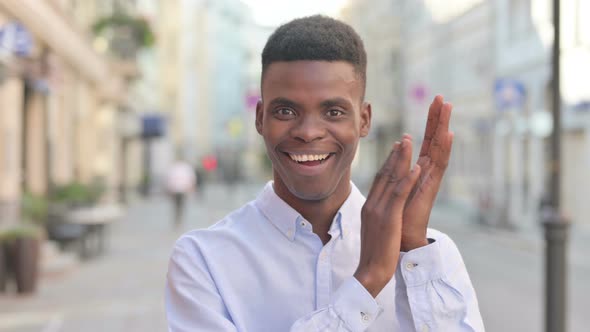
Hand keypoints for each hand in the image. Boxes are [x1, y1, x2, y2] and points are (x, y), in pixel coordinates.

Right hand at [354, 136, 420, 296]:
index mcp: (369, 207)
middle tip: (403, 139)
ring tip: (409, 143)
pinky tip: (417, 167)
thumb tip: (379, 212)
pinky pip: (399, 194)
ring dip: (401, 159)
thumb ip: (376, 217)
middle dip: (394, 155)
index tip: (395, 150)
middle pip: (383, 174)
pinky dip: (408, 178)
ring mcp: (379, 210)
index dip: (388, 164)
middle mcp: (372, 205)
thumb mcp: (373, 231)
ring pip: (391, 179)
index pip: (378, 180)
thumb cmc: (374, 255)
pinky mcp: (389, 217)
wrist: (370, 271)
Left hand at [400, 95, 453, 251]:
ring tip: (448, 107)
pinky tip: (448, 134)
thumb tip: (394, 154)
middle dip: (437, 119)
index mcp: (416, 172)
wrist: (398, 243)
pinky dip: (444, 149)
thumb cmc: (392, 221)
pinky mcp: (430, 188)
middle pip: (434, 141)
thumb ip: (394, 173)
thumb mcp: (389, 190)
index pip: (425, 142)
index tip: (433, 103)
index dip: (429, 123)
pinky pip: (438, 165)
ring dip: (442, 127)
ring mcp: (430, 180)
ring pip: (439, 148)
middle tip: (442, 97)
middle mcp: (426, 173)